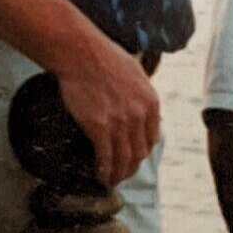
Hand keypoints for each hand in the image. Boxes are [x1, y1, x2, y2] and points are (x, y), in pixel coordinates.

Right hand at [52, 34, 160, 186]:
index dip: (142, 153)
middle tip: (122, 174)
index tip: (133, 158)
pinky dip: (104, 170)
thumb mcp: (135, 72)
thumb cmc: (103, 56)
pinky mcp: (99, 126)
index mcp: (150, 102)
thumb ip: (141, 93)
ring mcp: (119, 122)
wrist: (80, 52)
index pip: (151, 139)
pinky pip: (105, 156)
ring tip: (110, 180)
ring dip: (118, 174)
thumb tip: (142, 106)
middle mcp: (139, 115)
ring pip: (124, 159)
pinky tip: (100, 174)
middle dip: (130, 168)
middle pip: (139, 153)